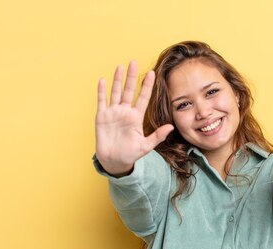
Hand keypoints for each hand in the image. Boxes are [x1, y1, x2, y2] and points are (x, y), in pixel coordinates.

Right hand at [95, 61, 173, 176]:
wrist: (114, 161)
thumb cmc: (130, 154)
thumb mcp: (146, 146)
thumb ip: (157, 136)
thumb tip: (171, 127)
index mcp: (136, 117)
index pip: (143, 98)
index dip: (147, 86)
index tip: (152, 73)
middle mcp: (125, 112)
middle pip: (129, 91)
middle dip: (132, 77)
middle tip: (134, 62)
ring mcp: (113, 113)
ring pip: (115, 92)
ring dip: (117, 80)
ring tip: (120, 67)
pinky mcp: (101, 116)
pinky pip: (101, 101)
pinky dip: (102, 91)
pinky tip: (103, 80)